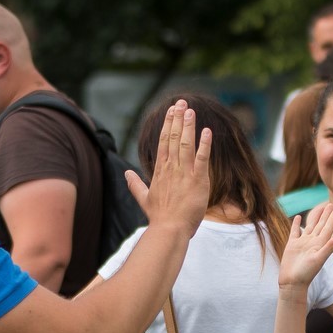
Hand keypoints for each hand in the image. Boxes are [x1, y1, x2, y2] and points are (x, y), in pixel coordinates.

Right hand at [128, 100, 212, 236]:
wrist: (169, 230)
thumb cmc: (159, 217)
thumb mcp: (144, 199)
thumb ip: (135, 184)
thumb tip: (125, 173)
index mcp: (160, 171)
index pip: (163, 142)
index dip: (167, 124)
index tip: (171, 111)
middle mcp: (171, 169)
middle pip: (173, 138)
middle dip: (177, 119)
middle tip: (182, 102)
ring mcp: (184, 174)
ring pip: (185, 144)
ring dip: (188, 126)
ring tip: (191, 110)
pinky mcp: (197, 181)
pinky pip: (201, 159)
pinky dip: (204, 145)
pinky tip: (207, 131)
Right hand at [278, 203, 332, 288]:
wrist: (292, 282)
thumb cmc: (306, 273)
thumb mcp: (318, 260)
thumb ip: (328, 248)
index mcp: (320, 244)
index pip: (328, 228)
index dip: (332, 219)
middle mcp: (312, 242)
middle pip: (320, 225)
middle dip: (325, 215)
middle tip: (330, 204)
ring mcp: (302, 243)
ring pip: (309, 226)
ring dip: (314, 217)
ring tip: (319, 208)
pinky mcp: (292, 245)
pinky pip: (295, 231)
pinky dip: (296, 224)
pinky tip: (297, 217)